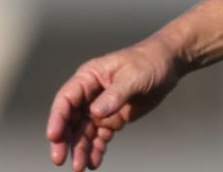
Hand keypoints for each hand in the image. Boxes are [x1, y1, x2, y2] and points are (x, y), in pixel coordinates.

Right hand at [46, 37, 184, 169]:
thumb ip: (114, 95)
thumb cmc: (149, 62)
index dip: (57, 118)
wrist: (168, 64)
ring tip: (79, 167)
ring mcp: (101, 107)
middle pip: (70, 119)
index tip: (54, 137)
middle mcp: (90, 94)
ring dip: (80, 149)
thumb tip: (95, 113)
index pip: (67, 99)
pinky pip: (100, 136)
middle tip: (60, 159)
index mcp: (89, 77)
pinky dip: (96, 149)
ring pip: (84, 132)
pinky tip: (94, 162)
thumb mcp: (133, 76)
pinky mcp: (113, 118)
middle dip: (64, 140)